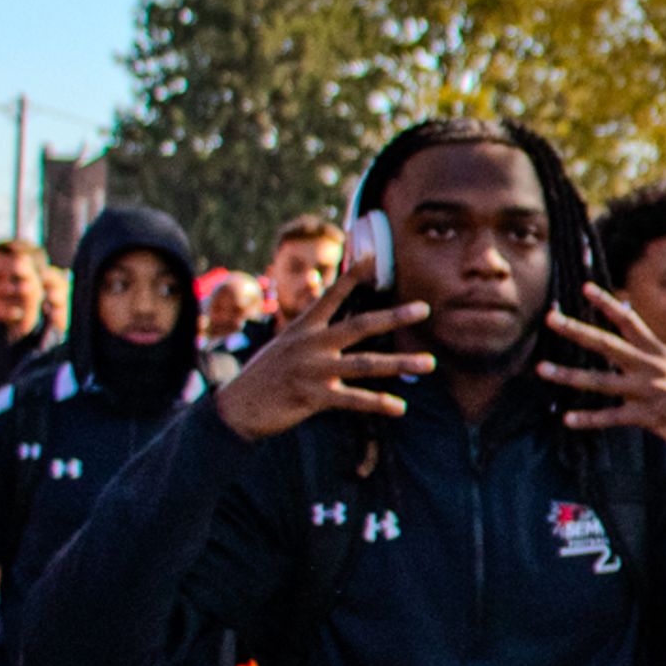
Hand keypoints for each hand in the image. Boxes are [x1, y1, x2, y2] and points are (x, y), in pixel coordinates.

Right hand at [214, 259, 431, 440]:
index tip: (373, 257)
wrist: (236, 408)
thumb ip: (310, 336)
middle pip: (359, 325)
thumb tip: (330, 327)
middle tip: (425, 308)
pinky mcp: (312, 396)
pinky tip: (399, 408)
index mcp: (303, 328)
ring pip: (365, 364)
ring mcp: (312, 369)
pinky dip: (378, 403)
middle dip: (394, 316)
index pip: (331, 296)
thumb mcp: (284, 347)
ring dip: (400, 363)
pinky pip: (353, 399)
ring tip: (430, 362)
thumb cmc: (264, 377)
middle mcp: (310, 344)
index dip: (353, 277)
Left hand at [540, 286, 665, 448]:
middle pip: (607, 345)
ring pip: (602, 381)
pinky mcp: (648, 416)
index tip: (584, 288)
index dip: (607, 303)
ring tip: (543, 369)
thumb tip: (619, 326)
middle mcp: (650, 366)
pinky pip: (613, 417)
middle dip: (577, 331)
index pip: (629, 321)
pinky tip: (568, 419)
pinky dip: (590, 419)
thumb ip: (644, 348)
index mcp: (656, 350)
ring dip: (569, 375)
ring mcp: (648, 391)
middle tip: (551, 318)